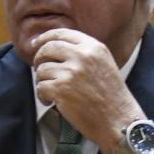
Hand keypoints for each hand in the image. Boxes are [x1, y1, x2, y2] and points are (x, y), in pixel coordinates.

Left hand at [31, 28, 146, 153]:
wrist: (119, 120)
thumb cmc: (110, 96)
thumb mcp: (103, 63)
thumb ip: (82, 52)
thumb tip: (49, 44)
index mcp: (94, 48)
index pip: (61, 34)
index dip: (44, 38)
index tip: (35, 43)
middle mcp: (83, 56)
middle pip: (46, 49)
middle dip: (39, 59)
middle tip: (40, 71)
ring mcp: (71, 72)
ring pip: (41, 70)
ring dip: (42, 81)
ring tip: (54, 91)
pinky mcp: (61, 89)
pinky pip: (40, 87)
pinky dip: (43, 96)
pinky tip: (52, 101)